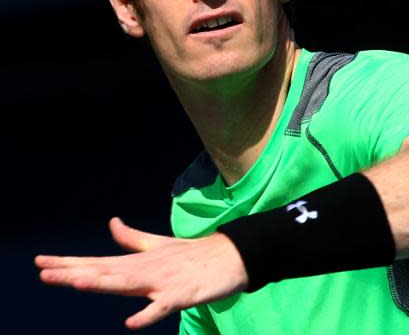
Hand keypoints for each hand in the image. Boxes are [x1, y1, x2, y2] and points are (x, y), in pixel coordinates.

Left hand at [35, 217, 247, 329]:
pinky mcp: (182, 294)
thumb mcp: (159, 245)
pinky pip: (162, 308)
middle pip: (106, 272)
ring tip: (77, 284)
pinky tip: (131, 322)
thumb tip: (111, 223)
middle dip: (74, 272)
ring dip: (103, 284)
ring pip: (128, 284)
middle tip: (43, 272)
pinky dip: (147, 314)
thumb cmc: (194, 254)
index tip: (39, 262)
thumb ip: (132, 238)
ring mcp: (163, 281)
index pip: (98, 262)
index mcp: (138, 261)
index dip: (69, 263)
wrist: (232, 256)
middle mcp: (146, 269)